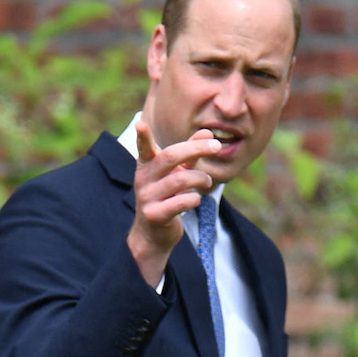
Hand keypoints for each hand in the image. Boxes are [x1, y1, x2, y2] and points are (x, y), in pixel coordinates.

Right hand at [126, 120, 219, 286]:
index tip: (140, 123)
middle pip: (170, 156)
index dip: (142, 136)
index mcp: (147, 165)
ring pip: (180, 179)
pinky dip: (195, 199)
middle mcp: (143, 179)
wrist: (154, 234)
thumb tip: (207, 132)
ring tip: (207, 182)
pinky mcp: (154, 215)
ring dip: (201, 178)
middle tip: (216, 146)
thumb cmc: (167, 197)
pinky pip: (182, 202)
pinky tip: (195, 200)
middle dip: (196, 148)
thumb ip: (190, 154)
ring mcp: (147, 197)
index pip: (144, 147)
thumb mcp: (177, 173)